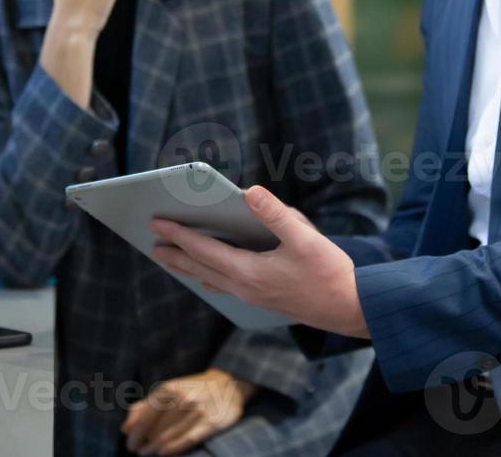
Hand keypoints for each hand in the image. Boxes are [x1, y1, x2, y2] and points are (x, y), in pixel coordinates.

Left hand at [120, 367, 255, 454]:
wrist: (229, 384)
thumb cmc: (193, 389)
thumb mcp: (169, 390)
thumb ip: (145, 407)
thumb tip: (126, 427)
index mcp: (169, 389)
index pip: (145, 417)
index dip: (135, 433)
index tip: (130, 444)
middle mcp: (183, 399)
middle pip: (156, 429)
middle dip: (144, 443)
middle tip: (138, 451)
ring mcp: (197, 411)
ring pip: (170, 436)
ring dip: (155, 449)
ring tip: (147, 453)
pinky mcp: (211, 423)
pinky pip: (188, 440)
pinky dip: (173, 449)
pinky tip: (163, 454)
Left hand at [149, 186, 368, 338]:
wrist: (349, 308)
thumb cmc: (329, 272)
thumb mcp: (305, 238)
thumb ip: (276, 214)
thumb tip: (250, 191)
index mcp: (250, 271)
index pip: (205, 249)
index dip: (180, 234)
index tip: (157, 223)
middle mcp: (245, 287)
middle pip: (201, 268)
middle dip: (175, 254)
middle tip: (152, 244)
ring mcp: (253, 297)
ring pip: (211, 279)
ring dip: (189, 268)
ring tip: (171, 260)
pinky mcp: (263, 300)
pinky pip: (225, 286)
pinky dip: (208, 277)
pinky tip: (207, 277)